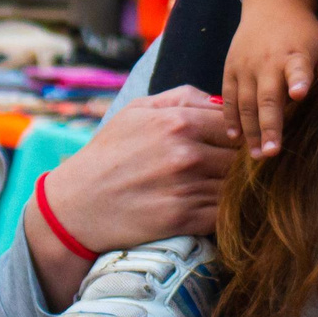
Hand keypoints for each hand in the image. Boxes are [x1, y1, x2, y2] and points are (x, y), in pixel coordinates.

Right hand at [26, 86, 238, 306]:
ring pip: (236, 186)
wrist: (76, 205)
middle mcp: (186, 153)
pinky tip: (214, 208)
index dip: (239, 135)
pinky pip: (224, 214)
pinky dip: (226, 213)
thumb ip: (182, 97)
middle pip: (241, 156)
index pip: (235, 124)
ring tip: (227, 190)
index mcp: (178, 121)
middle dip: (241, 162)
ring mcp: (187, 188)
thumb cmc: (108, 154)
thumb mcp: (136, 111)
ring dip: (236, 189)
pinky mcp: (184, 219)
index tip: (234, 145)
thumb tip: (221, 101)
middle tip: (235, 169)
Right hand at [224, 0, 317, 157]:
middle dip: (269, 125)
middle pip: (267, 96)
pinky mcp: (230, 68)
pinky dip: (230, 118)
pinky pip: (229, 97)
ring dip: (250, 130)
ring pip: (246, 102)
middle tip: (272, 152)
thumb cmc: (302, 32)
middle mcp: (267, 61)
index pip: (297, 68)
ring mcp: (246, 65)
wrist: (271, 5)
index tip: (300, 94)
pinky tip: (236, 138)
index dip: (299, 80)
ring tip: (258, 155)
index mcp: (294, 54)